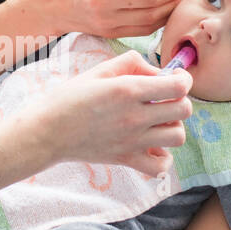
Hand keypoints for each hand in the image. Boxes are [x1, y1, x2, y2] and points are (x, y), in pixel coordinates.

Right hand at [12, 50, 192, 175]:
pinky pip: (160, 166)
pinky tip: (152, 146)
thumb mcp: (99, 70)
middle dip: (180, 101)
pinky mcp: (125, 159)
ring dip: (173, 127)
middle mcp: (135, 116)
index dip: (183, 79)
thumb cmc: (69, 97)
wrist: (46, 131)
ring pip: (178, 137)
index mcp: (128, 90)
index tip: (174, 79)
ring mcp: (132, 141)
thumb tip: (157, 70)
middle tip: (164, 99)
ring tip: (158, 122)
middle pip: (184, 110)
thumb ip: (131, 63)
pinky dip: (162, 158)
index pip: (179, 86)